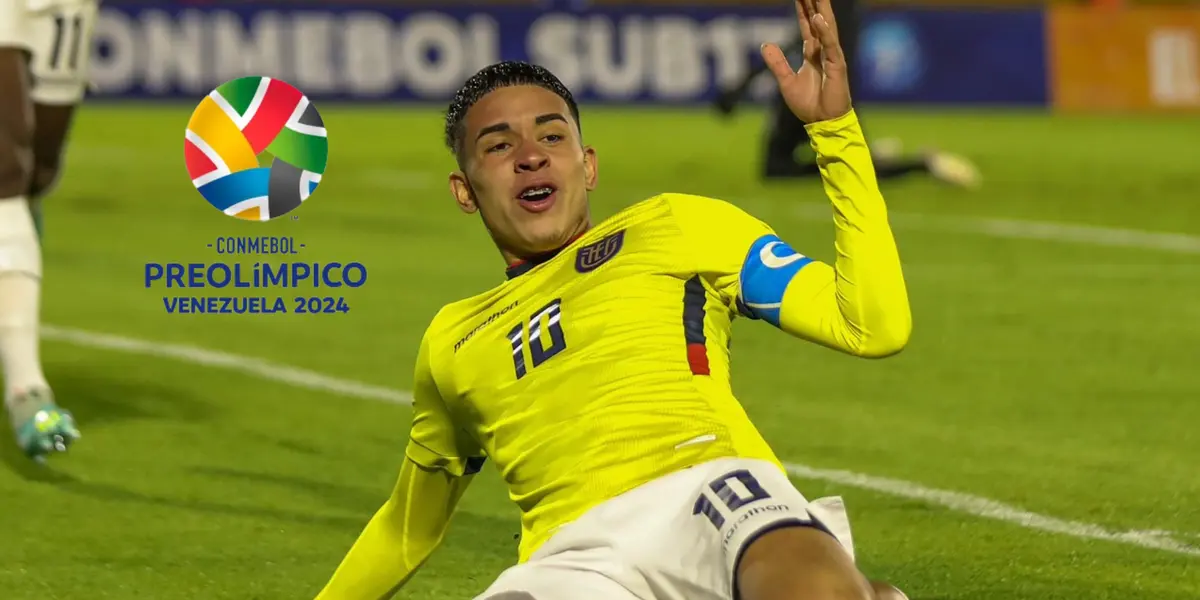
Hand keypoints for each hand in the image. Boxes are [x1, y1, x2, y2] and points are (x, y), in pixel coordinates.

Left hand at [761, 0, 851, 123]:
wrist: (822, 123)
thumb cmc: (809, 105)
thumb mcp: (786, 82)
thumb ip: (777, 63)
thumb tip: (765, 44)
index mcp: (812, 53)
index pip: (807, 25)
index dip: (803, 9)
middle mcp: (824, 51)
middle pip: (818, 20)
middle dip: (813, 2)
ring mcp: (832, 56)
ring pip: (827, 27)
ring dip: (821, 9)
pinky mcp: (837, 66)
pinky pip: (831, 45)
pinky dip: (825, 31)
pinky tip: (819, 18)